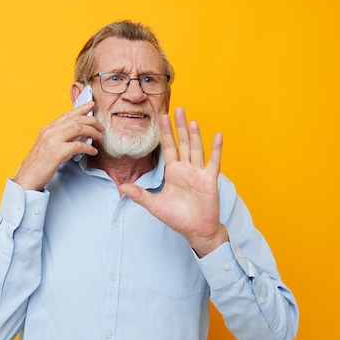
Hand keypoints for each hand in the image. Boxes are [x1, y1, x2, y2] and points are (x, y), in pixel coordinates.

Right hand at [13, 101, 102, 190]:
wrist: (27, 178)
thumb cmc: (38, 165)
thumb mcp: (48, 146)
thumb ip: (60, 138)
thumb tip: (79, 136)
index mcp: (47, 129)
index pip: (67, 115)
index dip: (81, 108)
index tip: (91, 104)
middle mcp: (49, 131)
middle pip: (75, 119)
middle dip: (91, 121)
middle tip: (100, 126)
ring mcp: (52, 141)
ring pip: (78, 128)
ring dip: (92, 131)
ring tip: (99, 136)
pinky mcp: (57, 152)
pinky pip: (78, 145)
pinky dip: (88, 147)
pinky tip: (93, 151)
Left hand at [119, 107, 228, 256]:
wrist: (196, 230)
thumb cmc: (177, 218)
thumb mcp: (155, 206)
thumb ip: (141, 195)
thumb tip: (122, 187)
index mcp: (173, 172)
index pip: (168, 147)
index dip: (165, 133)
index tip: (162, 117)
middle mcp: (186, 169)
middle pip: (182, 143)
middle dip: (179, 127)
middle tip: (177, 108)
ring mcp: (199, 173)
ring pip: (196, 149)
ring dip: (195, 135)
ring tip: (192, 120)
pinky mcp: (210, 180)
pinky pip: (214, 162)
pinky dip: (216, 149)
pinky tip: (217, 135)